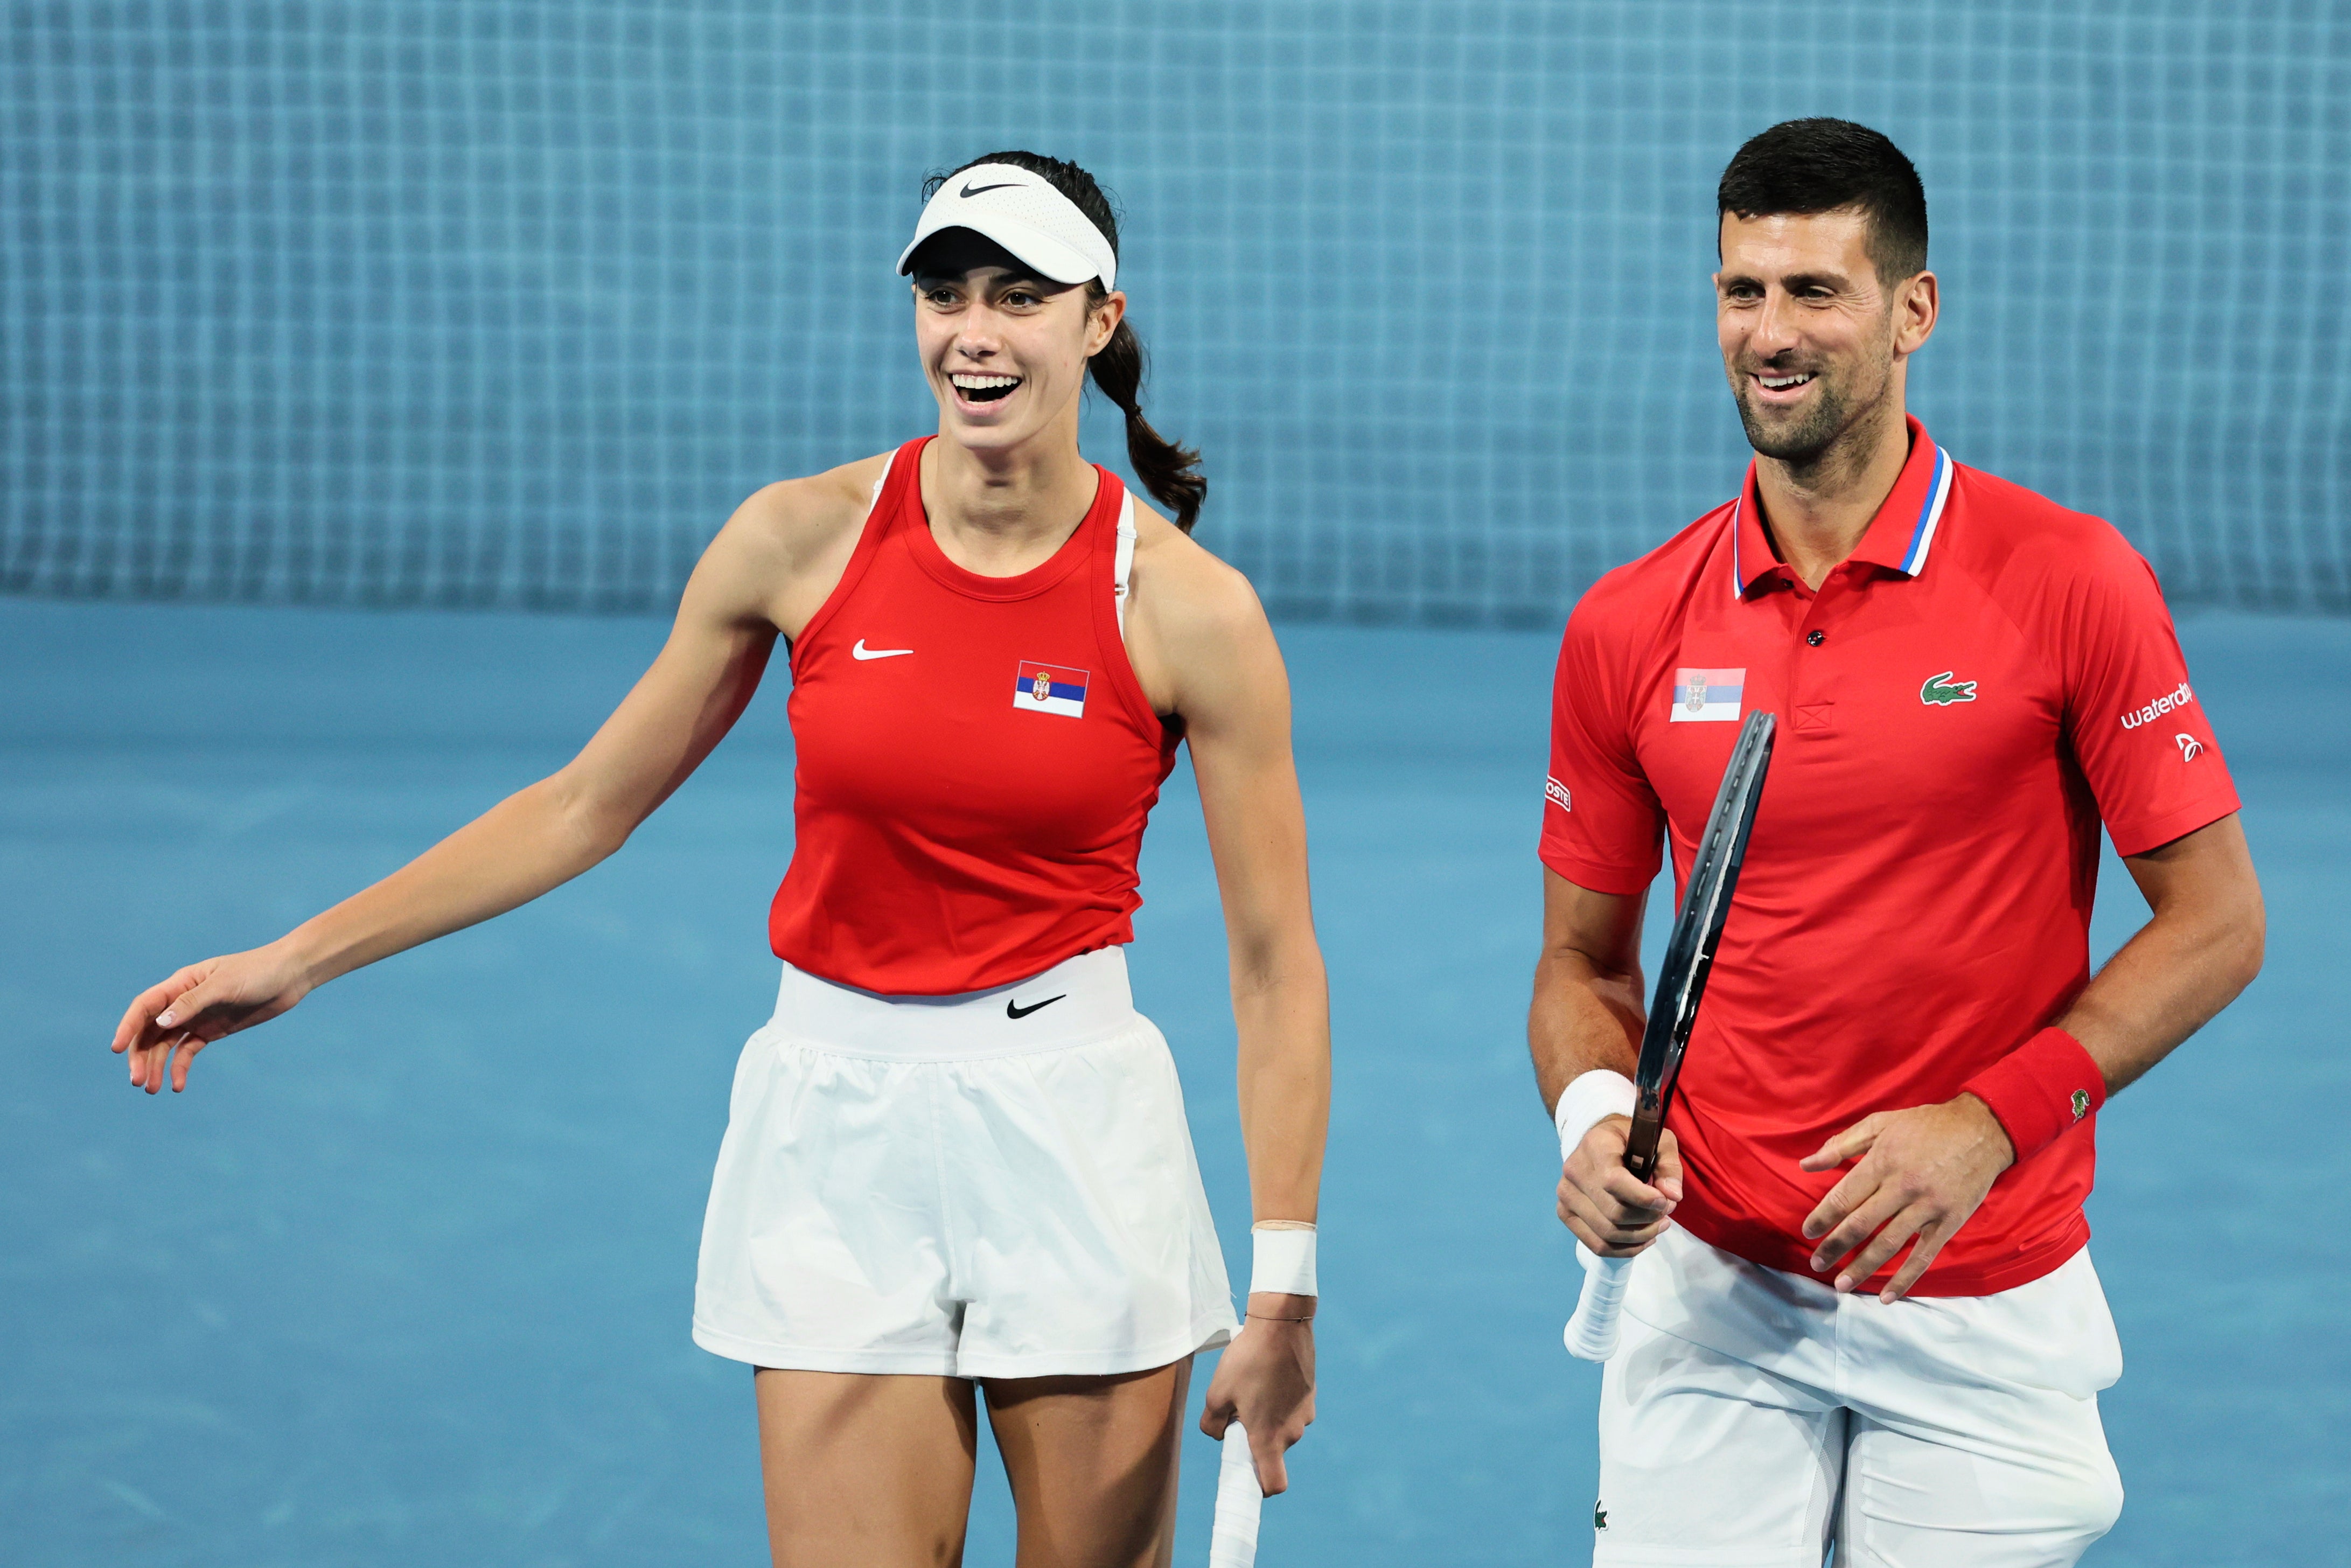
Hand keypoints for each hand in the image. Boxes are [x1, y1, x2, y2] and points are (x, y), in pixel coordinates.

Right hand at [111, 944, 313, 1093]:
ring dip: (157, 1066)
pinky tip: (177, 1085)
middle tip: (137, 1081)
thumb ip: (192, 1003)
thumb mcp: (225, 985)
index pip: (145, 1007)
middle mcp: (183, 1002)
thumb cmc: (257, 972)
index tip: (115, 1048)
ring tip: (153, 1089)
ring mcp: (196, 1017)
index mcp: (181, 984)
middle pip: (150, 1031)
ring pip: (165, 1045)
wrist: (290, 976)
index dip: (127, 1026)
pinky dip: (180, 1068)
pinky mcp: (211, 1031)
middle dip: (140, 1056)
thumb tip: (161, 1023)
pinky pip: (187, 1052)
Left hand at [1199, 1294, 1314, 1493]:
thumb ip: (1213, 1424)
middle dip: (1255, 1438)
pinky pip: (1291, 1407)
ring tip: (1252, 1385)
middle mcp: (1293, 1431)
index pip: (1274, 1484)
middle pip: (1273, 1450)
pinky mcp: (1310, 1394)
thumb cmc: (1247, 1361)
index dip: (1260, 1487)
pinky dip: (1278, 1399)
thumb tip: (1221, 1434)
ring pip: (1282, 1426)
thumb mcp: (1216, 1393)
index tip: (1246, 1476)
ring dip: (1267, 1416)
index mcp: (1269, 1437)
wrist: (1281, 1324)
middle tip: (1237, 1410)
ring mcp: (1305, 1412)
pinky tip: (1267, 1374)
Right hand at [1556, 1115, 1681, 1257]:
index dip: (1643, 1198)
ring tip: (1659, 1225)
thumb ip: (1669, 1166)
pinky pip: (1596, 1245)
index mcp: (1595, 1146)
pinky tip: (1643, 1239)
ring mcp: (1566, 1195)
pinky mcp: (1565, 1213)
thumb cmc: (1631, 1140)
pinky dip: (1625, 1249)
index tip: (1666, 1202)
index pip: (1614, 1182)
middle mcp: (1574, 1171)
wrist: (1599, 1142)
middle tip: (1666, 1212)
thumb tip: (1672, 1196)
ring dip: (1640, 1236)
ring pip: (1606, 1233)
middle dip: (1648, 1219)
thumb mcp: (1659, 1141)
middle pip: (1614, 1213)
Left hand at [1798, 1094, 2015, 1300]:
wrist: (1981, 1130)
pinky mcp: (1949, 1222)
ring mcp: (1927, 1207)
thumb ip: (1842, 1144)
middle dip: (1834, 1247)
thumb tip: (1806, 1164)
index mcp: (1882, 1162)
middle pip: (1861, 1224)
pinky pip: (1924, 1256)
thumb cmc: (1926, 1125)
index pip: (1844, 1196)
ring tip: (1841, 1285)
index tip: (1807, 1233)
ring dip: (1862, 1267)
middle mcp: (1902, 1187)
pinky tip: (1887, 1296)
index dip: (1823, 1217)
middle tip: (1816, 1264)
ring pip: (1888, 1244)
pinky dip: (1905, 1278)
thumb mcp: (1881, 1123)